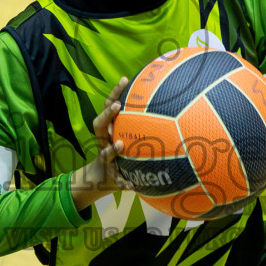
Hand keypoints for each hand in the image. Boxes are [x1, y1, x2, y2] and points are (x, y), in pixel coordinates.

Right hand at [69, 77, 132, 210]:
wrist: (102, 180)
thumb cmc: (120, 154)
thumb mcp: (127, 137)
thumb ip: (139, 125)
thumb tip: (167, 105)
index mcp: (108, 131)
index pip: (109, 107)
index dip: (114, 93)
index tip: (124, 79)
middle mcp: (103, 142)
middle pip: (98, 124)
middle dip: (107, 114)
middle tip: (117, 106)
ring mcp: (105, 159)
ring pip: (103, 153)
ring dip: (111, 149)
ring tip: (119, 144)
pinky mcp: (110, 176)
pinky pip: (116, 180)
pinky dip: (123, 182)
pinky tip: (132, 186)